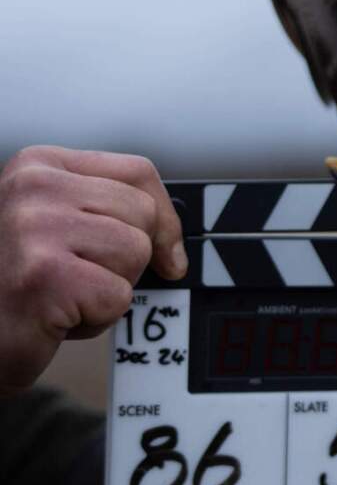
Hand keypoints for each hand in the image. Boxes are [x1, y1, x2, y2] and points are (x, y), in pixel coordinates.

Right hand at [0, 145, 186, 396]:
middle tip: (80, 279)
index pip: (136, 172)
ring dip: (109, 289)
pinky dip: (96, 319)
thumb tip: (172, 241)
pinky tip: (55, 318)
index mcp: (38, 165)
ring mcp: (37, 228)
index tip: (169, 251)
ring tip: (63, 296)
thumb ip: (103, 212)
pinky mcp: (45, 276)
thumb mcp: (50, 227)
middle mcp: (34, 186)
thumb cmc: (10, 284)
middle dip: (127, 258)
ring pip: (135, 252)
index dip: (165, 217)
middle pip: (143, 213)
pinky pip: (118, 296)